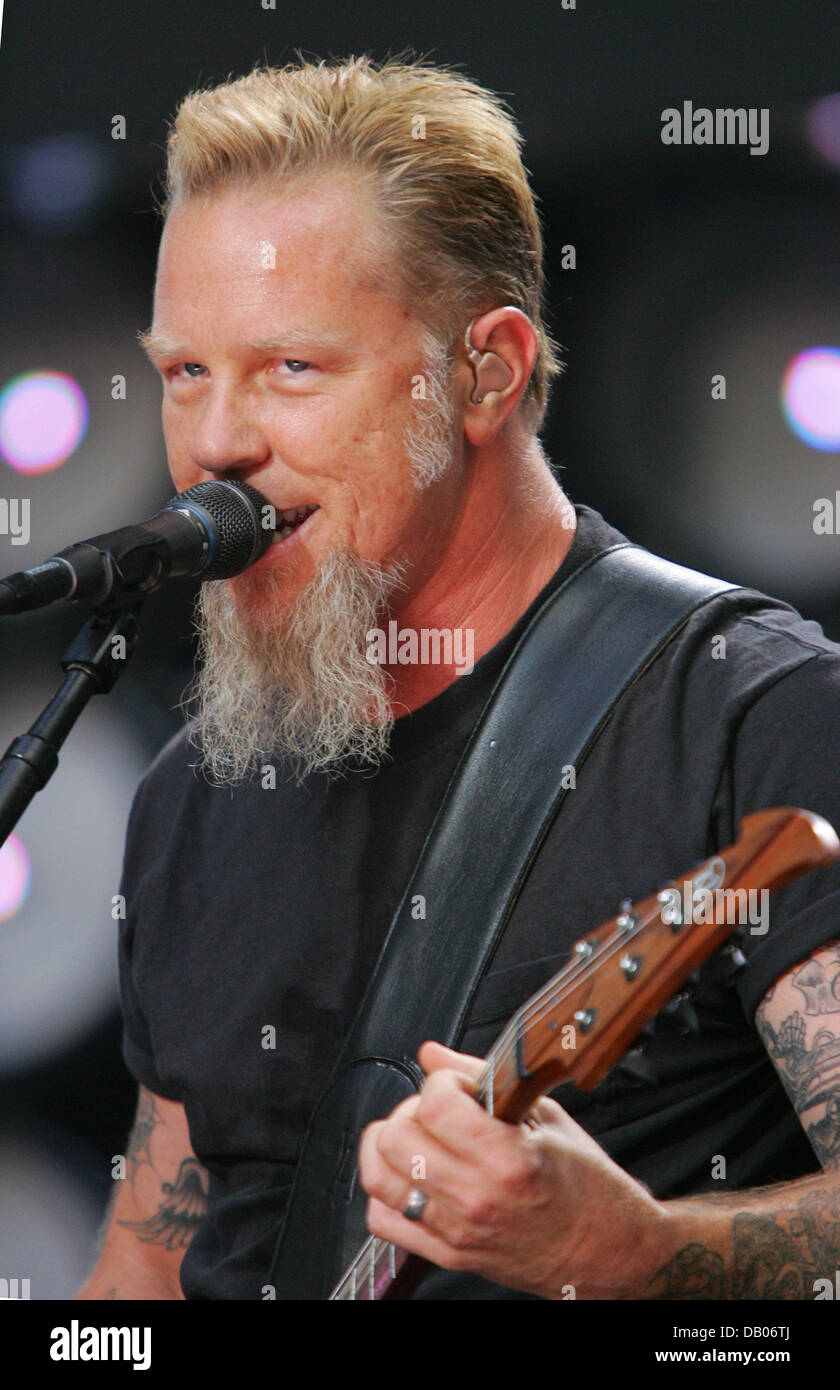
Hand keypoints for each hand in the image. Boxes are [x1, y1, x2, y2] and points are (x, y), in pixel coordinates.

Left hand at [358, 1041, 670, 1298]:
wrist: (607, 1250)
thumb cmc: (586, 1185)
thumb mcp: (547, 1117)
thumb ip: (482, 1079)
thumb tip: (434, 1055)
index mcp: (507, 1160)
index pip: (434, 1105)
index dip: (441, 1084)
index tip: (459, 1087)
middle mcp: (476, 1199)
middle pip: (396, 1138)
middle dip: (412, 1110)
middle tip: (439, 1110)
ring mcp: (457, 1231)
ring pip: (379, 1177)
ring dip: (391, 1147)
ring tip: (420, 1139)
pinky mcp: (448, 1254)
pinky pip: (384, 1221)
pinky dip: (388, 1194)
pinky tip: (414, 1176)